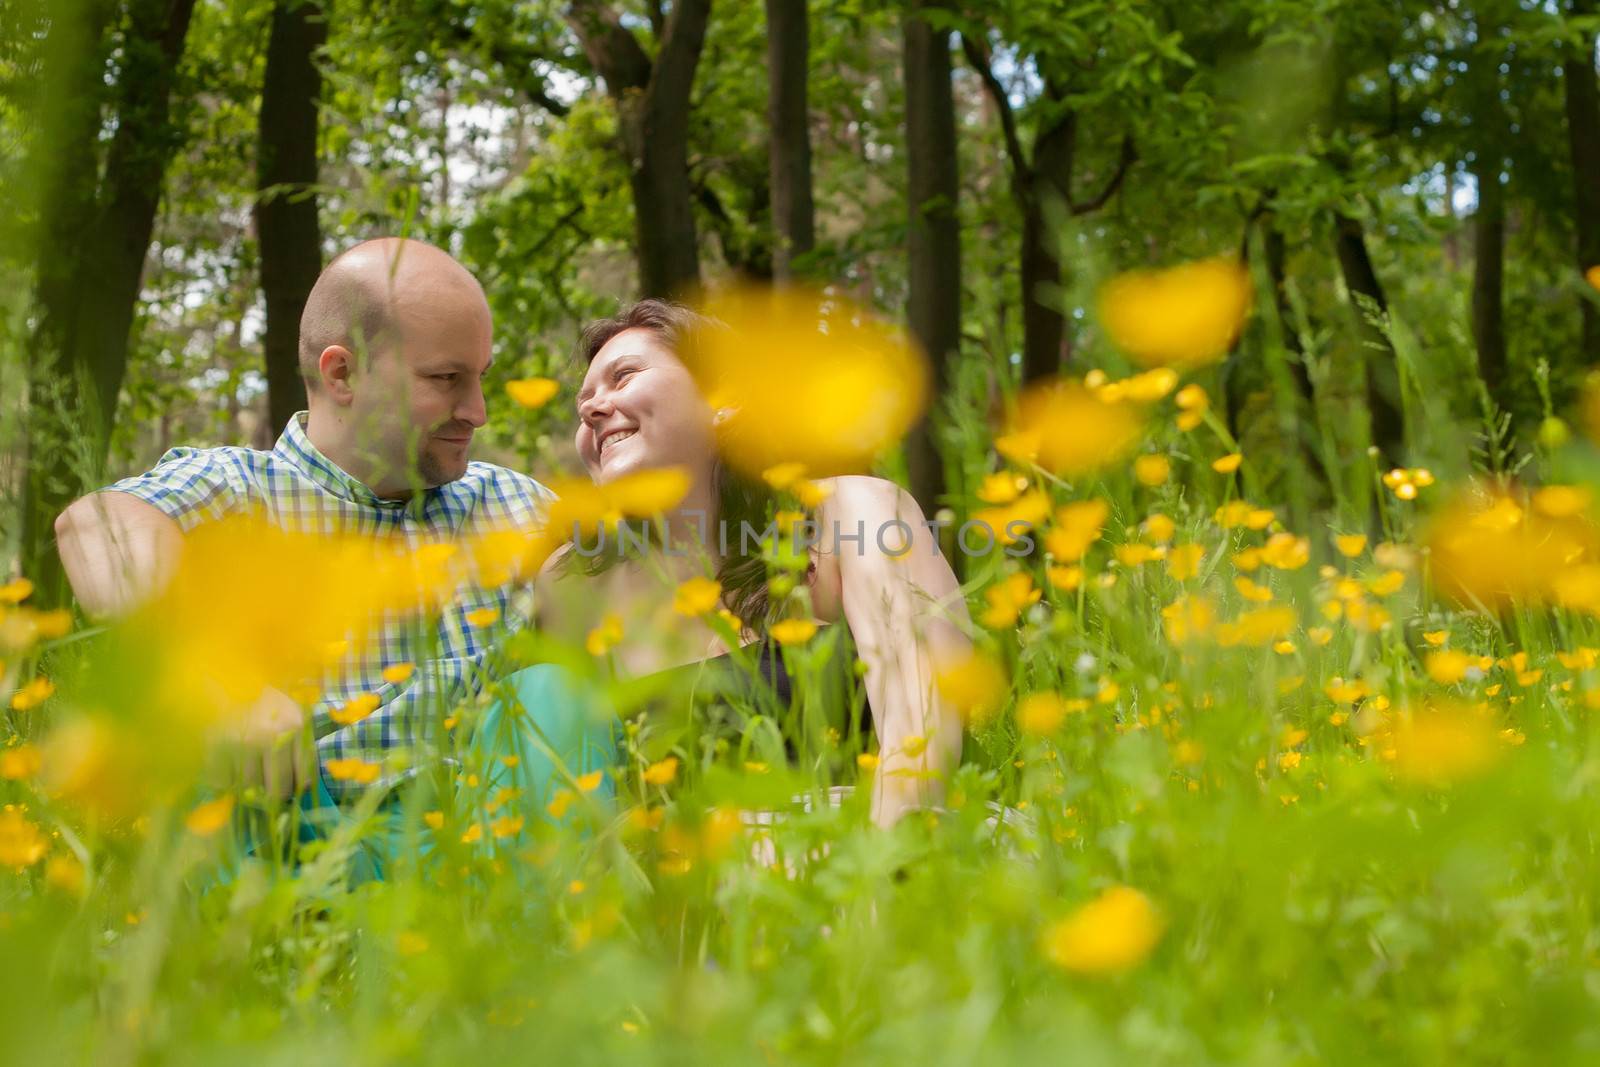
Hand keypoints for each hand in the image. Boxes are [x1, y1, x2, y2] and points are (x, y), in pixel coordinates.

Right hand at [226, 687, 314, 801]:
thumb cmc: (264, 700)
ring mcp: (239, 744)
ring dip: (249, 787)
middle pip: (277, 790)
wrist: (225, 679)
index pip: (302, 777)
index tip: (290, 790)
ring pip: (249, 788)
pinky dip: (226, 781)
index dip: (296, 789)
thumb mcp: (292, 714)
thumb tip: (306, 786)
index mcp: (294, 727)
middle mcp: (268, 737)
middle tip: (269, 793)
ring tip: (247, 772)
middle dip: (274, 796)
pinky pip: (222, 782)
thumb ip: (302, 746)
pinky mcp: (213, 747)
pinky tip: (229, 766)